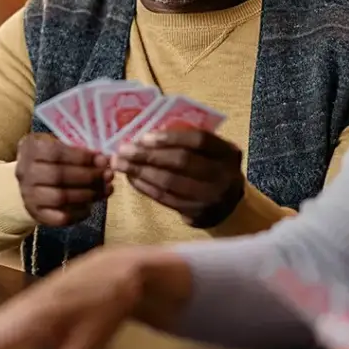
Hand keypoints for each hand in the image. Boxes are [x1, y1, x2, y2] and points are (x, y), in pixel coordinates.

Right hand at [16, 133, 111, 226]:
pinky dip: (79, 213)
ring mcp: (28, 195)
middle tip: (108, 175)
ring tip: (106, 189)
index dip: (82, 157)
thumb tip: (104, 159)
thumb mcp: (59, 145)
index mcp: (31, 149)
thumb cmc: (51, 159)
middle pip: (58, 176)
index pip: (56, 153)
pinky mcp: (36, 214)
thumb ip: (78, 150)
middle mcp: (25, 172)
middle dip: (88, 176)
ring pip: (60, 197)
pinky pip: (60, 218)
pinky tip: (91, 206)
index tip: (102, 159)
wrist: (31, 182)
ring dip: (88, 194)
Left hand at [113, 129, 244, 226]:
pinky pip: (164, 198)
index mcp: (227, 153)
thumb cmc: (213, 170)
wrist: (229, 207)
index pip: (199, 140)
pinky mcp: (195, 213)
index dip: (171, 137)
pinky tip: (131, 178)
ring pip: (169, 182)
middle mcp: (222, 175)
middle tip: (123, 150)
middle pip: (181, 161)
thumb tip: (149, 135)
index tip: (144, 137)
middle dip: (148, 155)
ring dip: (140, 171)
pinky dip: (144, 187)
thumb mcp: (212, 152)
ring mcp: (209, 197)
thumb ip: (189, 142)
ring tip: (119, 163)